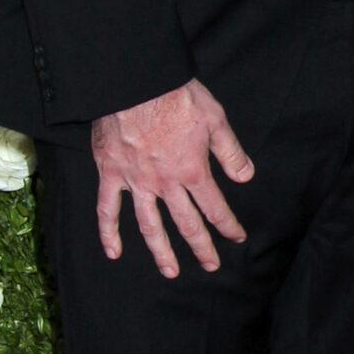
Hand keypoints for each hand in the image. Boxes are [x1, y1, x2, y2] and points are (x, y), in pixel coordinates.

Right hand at [91, 78, 253, 278]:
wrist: (134, 81)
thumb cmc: (176, 95)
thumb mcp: (214, 118)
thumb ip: (230, 152)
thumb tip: (246, 177)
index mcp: (192, 170)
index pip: (214, 207)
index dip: (228, 225)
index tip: (237, 237)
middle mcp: (165, 183)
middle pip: (186, 223)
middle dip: (201, 247)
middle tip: (211, 266)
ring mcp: (136, 181)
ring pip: (150, 225)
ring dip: (161, 252)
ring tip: (171, 272)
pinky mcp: (111, 173)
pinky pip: (108, 209)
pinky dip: (109, 232)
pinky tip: (114, 252)